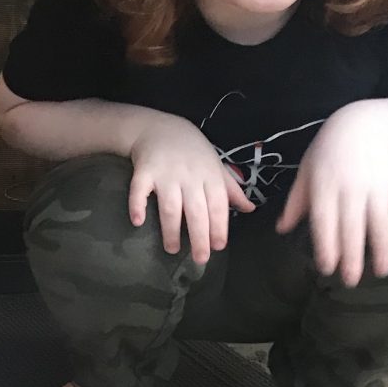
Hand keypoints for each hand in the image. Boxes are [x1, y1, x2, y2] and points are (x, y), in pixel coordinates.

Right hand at [128, 113, 254, 263]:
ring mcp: (166, 173)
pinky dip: (137, 205)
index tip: (219, 247)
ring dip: (171, 229)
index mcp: (209, 176)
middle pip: (196, 210)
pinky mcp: (144, 171)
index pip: (218, 205)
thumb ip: (231, 189)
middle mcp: (189, 176)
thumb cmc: (192, 151)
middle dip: (199, 236)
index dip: (219, 227)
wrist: (159, 127)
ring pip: (170, 205)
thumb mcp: (215, 166)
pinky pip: (139, 189)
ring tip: (172, 249)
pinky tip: (137, 221)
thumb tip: (250, 209)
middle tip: (200, 259)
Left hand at [277, 103, 387, 284]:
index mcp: (324, 186)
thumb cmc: (327, 152)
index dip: (326, 244)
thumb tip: (282, 229)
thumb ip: (296, 202)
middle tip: (352, 280)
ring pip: (380, 218)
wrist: (359, 123)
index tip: (327, 268)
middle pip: (351, 225)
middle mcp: (350, 186)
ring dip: (383, 245)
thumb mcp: (306, 172)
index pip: (324, 220)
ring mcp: (375, 182)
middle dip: (352, 254)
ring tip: (383, 270)